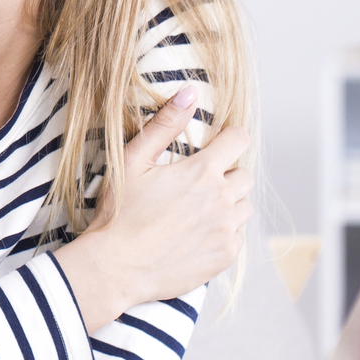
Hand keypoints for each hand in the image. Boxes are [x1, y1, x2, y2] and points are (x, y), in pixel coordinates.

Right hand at [55, 89, 252, 330]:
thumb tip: (190, 91)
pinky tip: (197, 235)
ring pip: (244, 207)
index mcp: (202, 172)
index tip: (217, 145)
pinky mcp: (224, 257)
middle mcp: (221, 199)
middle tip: (197, 184)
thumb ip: (165, 125)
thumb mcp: (133, 161)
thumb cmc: (119, 213)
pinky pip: (237, 237)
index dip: (229, 138)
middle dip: (226, 174)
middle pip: (244, 175)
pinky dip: (224, 232)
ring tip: (198, 210)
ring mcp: (225, 230)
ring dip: (228, 204)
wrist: (114, 268)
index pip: (239, 140)